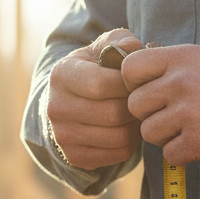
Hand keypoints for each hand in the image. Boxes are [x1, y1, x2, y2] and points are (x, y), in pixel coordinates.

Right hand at [47, 29, 142, 169]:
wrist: (71, 102)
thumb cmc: (95, 70)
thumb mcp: (103, 49)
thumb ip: (120, 41)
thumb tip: (133, 46)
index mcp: (62, 75)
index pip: (103, 84)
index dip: (129, 84)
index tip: (137, 81)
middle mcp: (56, 107)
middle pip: (114, 113)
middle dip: (135, 107)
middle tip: (143, 101)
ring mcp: (63, 135)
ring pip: (119, 136)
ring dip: (136, 126)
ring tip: (136, 114)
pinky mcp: (75, 156)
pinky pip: (119, 154)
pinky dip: (131, 143)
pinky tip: (127, 129)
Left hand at [122, 45, 199, 165]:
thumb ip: (174, 62)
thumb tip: (135, 68)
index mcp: (181, 58)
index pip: (130, 68)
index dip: (134, 83)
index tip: (150, 91)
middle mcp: (181, 83)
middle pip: (134, 104)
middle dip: (150, 113)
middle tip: (171, 116)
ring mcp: (189, 114)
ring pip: (148, 132)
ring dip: (164, 135)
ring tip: (187, 130)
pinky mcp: (199, 142)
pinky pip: (169, 154)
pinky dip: (182, 153)